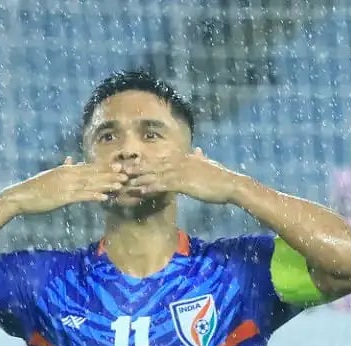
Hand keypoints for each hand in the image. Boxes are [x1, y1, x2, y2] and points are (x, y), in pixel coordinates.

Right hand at [2, 157, 129, 214]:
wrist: (21, 195)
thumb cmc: (35, 187)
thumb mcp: (51, 173)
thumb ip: (63, 166)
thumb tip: (70, 159)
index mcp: (67, 169)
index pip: (89, 167)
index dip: (105, 167)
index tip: (118, 165)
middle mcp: (69, 175)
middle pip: (94, 174)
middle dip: (110, 174)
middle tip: (126, 174)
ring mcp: (67, 186)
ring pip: (91, 184)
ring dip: (107, 184)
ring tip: (120, 185)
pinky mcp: (63, 197)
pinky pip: (82, 196)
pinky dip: (94, 196)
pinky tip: (104, 197)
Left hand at [124, 148, 244, 203]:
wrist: (232, 185)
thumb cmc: (221, 179)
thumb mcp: (208, 165)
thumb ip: (200, 157)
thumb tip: (198, 151)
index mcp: (184, 158)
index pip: (160, 159)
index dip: (143, 162)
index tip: (129, 164)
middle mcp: (180, 162)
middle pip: (153, 164)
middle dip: (135, 168)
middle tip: (118, 171)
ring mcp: (181, 171)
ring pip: (154, 174)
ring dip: (138, 178)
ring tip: (122, 182)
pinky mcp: (184, 182)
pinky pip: (163, 185)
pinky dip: (150, 187)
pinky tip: (139, 191)